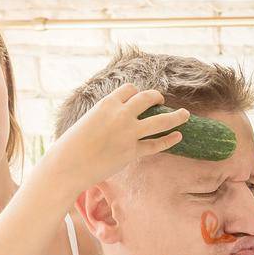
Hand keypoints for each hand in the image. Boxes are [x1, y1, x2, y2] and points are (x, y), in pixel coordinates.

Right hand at [40, 83, 189, 194]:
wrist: (67, 165)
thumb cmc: (72, 144)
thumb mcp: (88, 120)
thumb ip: (106, 116)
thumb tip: (119, 117)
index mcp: (107, 103)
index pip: (131, 89)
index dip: (137, 93)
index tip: (140, 98)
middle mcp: (121, 115)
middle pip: (148, 98)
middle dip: (157, 98)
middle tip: (161, 102)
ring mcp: (128, 133)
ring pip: (161, 120)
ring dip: (176, 116)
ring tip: (185, 115)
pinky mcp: (132, 152)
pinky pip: (156, 145)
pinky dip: (169, 140)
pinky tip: (178, 136)